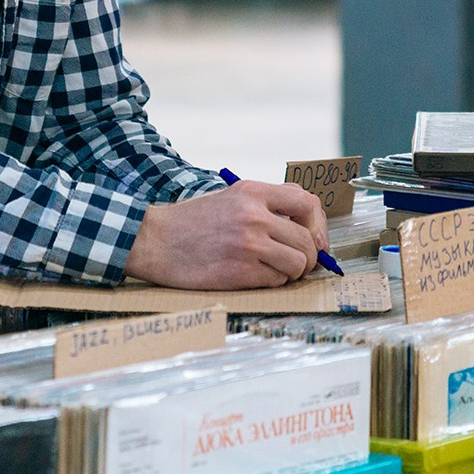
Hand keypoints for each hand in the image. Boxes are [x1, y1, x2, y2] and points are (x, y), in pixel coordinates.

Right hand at [124, 180, 330, 288]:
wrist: (156, 241)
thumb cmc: (192, 222)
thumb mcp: (230, 198)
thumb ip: (266, 205)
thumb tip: (305, 227)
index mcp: (252, 192)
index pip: (306, 202)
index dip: (317, 224)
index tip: (316, 238)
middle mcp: (254, 216)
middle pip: (306, 239)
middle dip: (309, 256)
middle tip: (298, 263)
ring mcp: (248, 245)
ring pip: (297, 263)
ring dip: (293, 271)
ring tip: (278, 270)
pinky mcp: (240, 272)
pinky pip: (277, 280)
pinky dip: (273, 281)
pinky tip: (257, 276)